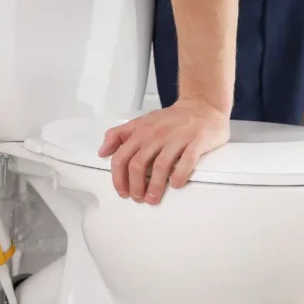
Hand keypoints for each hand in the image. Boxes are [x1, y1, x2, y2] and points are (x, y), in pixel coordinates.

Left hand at [99, 99, 230, 204]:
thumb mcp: (141, 122)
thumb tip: (102, 152)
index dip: (118, 178)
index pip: (122, 157)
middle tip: (138, 198)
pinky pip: (186, 162)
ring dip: (155, 187)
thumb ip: (119, 135)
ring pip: (160, 166)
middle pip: (138, 164)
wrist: (202, 105)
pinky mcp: (196, 141)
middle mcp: (157, 134)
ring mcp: (177, 138)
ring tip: (153, 198)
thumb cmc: (171, 119)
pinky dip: (179, 176)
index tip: (122, 192)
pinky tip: (175, 185)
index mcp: (141, 131)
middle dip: (135, 186)